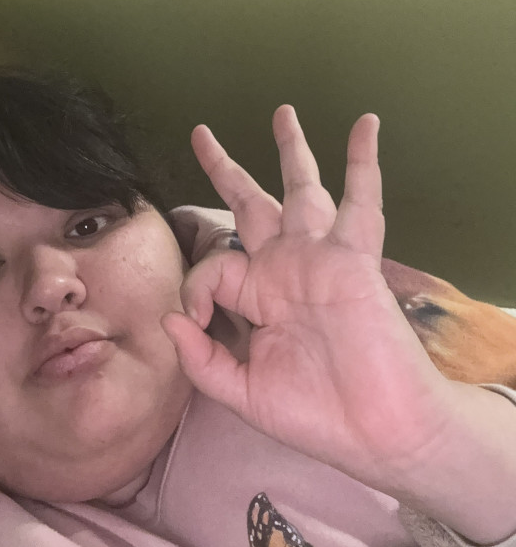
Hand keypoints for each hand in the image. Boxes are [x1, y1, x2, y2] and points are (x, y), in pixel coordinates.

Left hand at [163, 105, 453, 492]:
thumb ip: (201, 359)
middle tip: (202, 135)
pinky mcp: (353, 261)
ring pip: (302, 191)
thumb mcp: (242, 391)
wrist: (376, 434)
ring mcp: (319, 260)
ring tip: (283, 113)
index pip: (213, 267)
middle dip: (225, 170)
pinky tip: (365, 125)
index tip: (197, 323)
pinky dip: (364, 163)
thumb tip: (170, 317)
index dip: (194, 288)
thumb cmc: (315, 416)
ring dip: (292, 150)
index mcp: (258, 298)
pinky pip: (362, 202)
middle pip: (249, 206)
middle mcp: (285, 271)